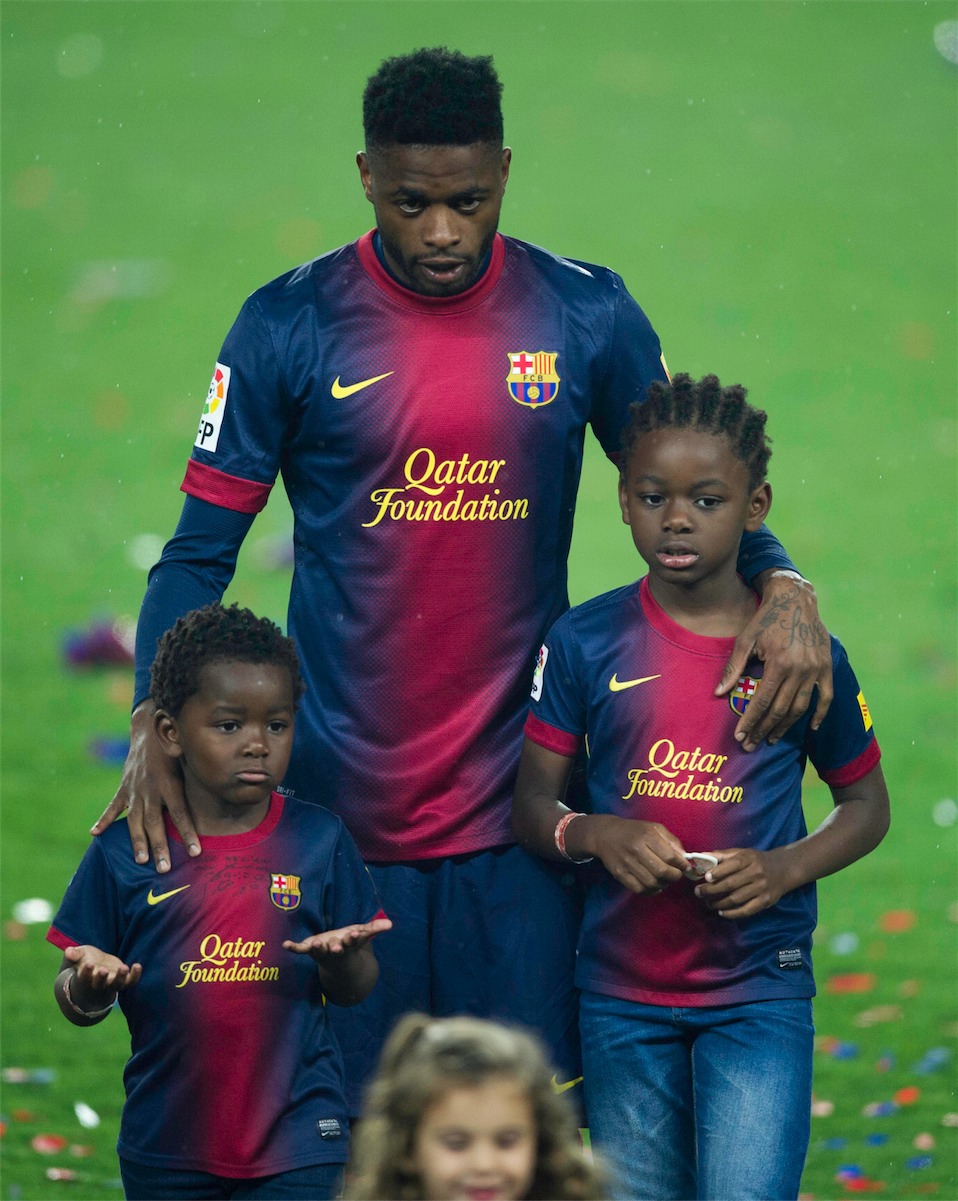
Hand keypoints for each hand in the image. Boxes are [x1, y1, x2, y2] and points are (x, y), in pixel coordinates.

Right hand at [64, 944, 142, 993]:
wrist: (98, 968)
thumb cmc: (86, 960)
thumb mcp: (80, 955)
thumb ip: (74, 954)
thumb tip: (68, 951)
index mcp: (85, 977)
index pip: (84, 977)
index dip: (86, 971)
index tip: (89, 963)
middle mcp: (98, 983)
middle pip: (99, 984)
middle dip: (101, 977)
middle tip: (103, 970)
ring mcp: (111, 983)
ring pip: (116, 985)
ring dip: (120, 978)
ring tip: (124, 967)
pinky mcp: (123, 980)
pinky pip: (130, 982)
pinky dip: (135, 976)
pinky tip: (137, 966)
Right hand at [90, 701, 199, 872]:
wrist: (150, 730)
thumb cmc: (176, 749)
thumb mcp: (188, 761)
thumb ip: (197, 780)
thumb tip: (221, 792)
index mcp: (169, 784)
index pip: (180, 814)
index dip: (188, 833)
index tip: (196, 852)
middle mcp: (151, 789)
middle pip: (155, 823)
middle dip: (160, 847)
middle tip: (165, 869)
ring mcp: (134, 790)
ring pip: (135, 821)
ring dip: (138, 842)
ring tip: (141, 861)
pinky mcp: (124, 788)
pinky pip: (113, 807)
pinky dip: (104, 820)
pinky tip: (95, 834)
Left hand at [283, 917, 392, 959]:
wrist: (336, 960)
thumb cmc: (350, 942)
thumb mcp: (362, 934)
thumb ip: (375, 928)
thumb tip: (390, 924)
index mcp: (348, 944)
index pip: (352, 941)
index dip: (353, 938)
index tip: (354, 934)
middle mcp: (335, 949)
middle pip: (336, 949)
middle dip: (336, 947)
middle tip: (336, 946)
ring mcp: (322, 951)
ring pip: (319, 950)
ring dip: (317, 948)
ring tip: (315, 943)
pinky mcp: (310, 949)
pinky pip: (301, 950)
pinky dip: (293, 947)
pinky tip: (285, 944)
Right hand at [587, 815, 686, 894]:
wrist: (605, 834)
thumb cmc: (634, 830)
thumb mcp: (654, 828)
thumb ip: (671, 840)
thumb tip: (685, 857)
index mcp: (647, 836)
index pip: (670, 856)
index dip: (682, 865)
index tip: (685, 867)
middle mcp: (636, 849)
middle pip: (662, 872)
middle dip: (675, 876)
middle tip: (676, 874)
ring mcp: (627, 863)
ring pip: (652, 883)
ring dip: (663, 885)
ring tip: (665, 879)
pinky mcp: (620, 874)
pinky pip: (639, 889)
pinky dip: (651, 891)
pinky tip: (654, 885)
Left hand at [693, 847, 792, 918]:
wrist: (783, 869)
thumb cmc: (756, 860)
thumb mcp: (742, 853)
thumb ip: (722, 855)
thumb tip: (700, 856)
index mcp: (748, 858)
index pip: (731, 865)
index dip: (717, 872)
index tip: (705, 878)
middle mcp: (756, 873)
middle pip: (731, 884)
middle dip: (712, 890)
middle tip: (699, 892)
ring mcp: (761, 888)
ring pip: (736, 899)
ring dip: (719, 903)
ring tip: (708, 903)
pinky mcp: (765, 902)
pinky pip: (746, 910)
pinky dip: (732, 913)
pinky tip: (721, 912)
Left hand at [715, 573, 832, 750]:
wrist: (795, 600)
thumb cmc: (766, 619)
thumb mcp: (745, 640)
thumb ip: (734, 668)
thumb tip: (718, 693)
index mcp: (779, 663)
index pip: (762, 702)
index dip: (750, 721)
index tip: (740, 735)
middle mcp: (800, 669)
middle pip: (780, 709)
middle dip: (764, 729)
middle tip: (751, 744)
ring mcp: (816, 669)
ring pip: (801, 707)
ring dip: (786, 727)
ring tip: (772, 738)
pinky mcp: (826, 667)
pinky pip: (826, 697)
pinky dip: (819, 714)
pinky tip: (810, 728)